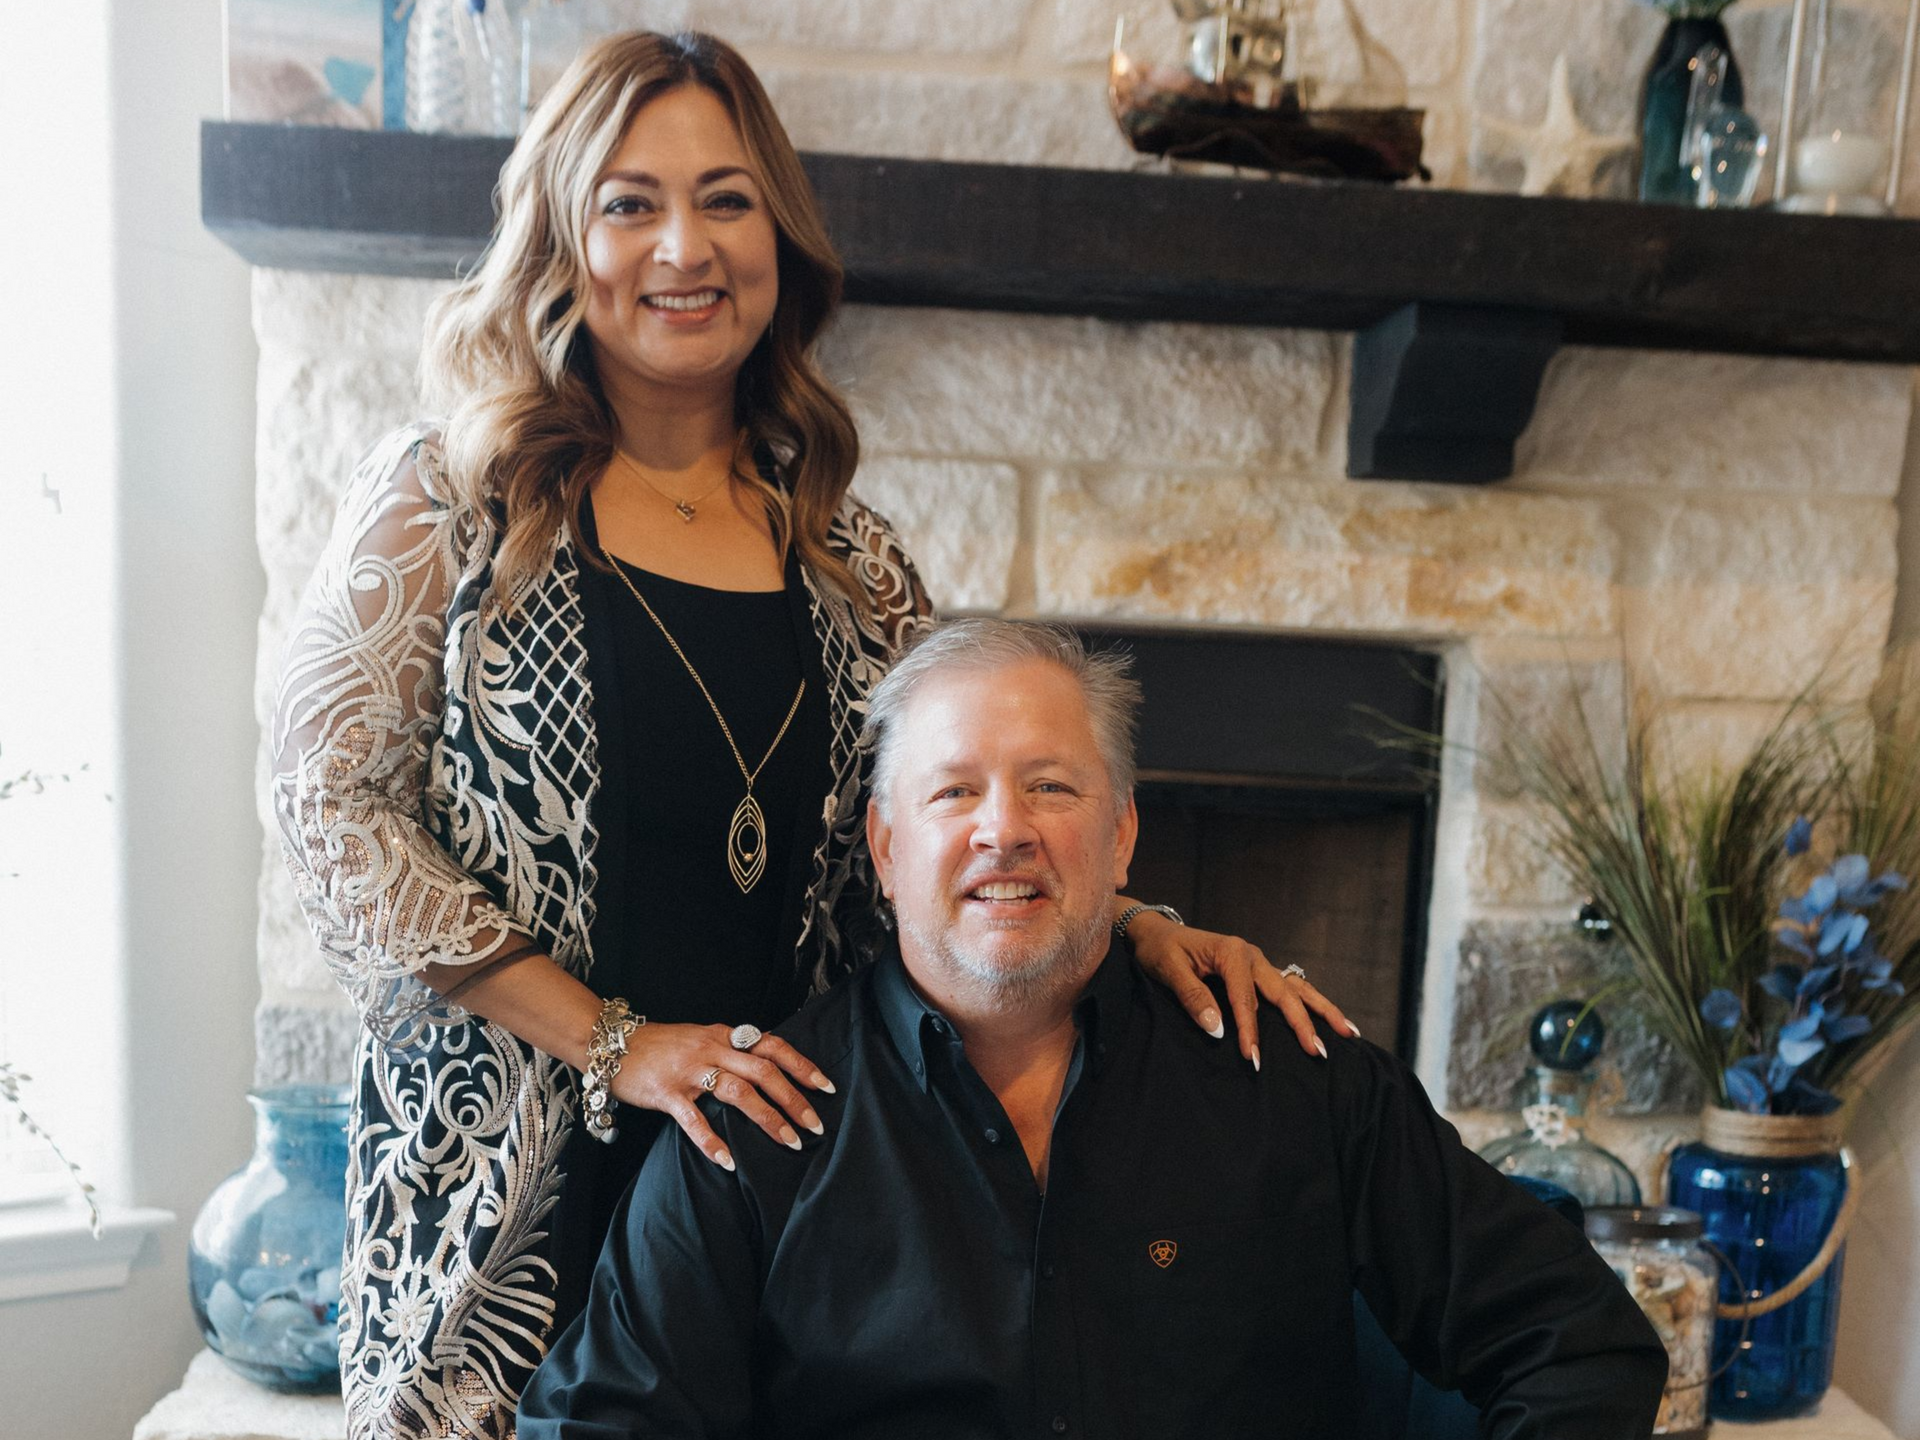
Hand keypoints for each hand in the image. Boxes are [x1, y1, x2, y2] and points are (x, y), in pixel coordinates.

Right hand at [612, 1023, 833, 1169]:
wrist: (612, 1042)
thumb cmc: (661, 1045)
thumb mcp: (702, 1039)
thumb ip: (731, 1050)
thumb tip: (768, 1066)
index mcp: (724, 1036)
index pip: (773, 1046)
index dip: (802, 1066)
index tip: (826, 1086)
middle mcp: (712, 1049)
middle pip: (764, 1071)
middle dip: (794, 1098)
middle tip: (815, 1125)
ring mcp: (689, 1071)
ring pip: (738, 1093)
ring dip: (767, 1118)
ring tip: (789, 1141)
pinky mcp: (666, 1093)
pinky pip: (694, 1120)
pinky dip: (712, 1141)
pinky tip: (728, 1161)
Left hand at [1127, 912, 1359, 1067]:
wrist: (1157, 933)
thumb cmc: (1161, 951)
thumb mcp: (1169, 970)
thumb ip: (1193, 997)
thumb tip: (1217, 1028)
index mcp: (1231, 952)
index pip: (1245, 999)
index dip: (1250, 1030)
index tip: (1253, 1058)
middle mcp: (1252, 955)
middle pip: (1283, 993)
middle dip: (1302, 1024)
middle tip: (1318, 1053)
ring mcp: (1259, 963)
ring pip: (1297, 988)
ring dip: (1322, 1011)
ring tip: (1349, 1033)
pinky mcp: (1259, 972)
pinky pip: (1291, 988)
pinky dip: (1312, 1003)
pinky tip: (1331, 1020)